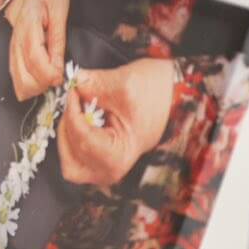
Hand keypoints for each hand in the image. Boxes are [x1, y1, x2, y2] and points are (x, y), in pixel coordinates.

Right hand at [2, 0, 69, 99]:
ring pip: (16, 74)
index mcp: (28, 23)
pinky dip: (24, 83)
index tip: (60, 78)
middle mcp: (16, 36)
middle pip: (22, 71)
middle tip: (57, 82)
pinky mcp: (14, 48)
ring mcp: (13, 43)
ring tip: (49, 85)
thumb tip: (58, 65)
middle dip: (40, 84)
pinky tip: (34, 88)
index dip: (47, 72)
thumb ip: (58, 37)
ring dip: (32, 86)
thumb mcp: (60, 7)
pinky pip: (14, 70)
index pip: (34, 56)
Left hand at [55, 58, 177, 188]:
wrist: (181, 91)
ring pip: (71, 163)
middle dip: (68, 128)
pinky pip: (77, 159)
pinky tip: (80, 118)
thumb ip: (93, 84)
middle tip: (73, 103)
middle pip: (72, 160)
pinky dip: (72, 140)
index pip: (83, 141)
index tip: (73, 92)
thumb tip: (71, 84)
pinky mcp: (105, 157)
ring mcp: (110, 164)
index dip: (72, 114)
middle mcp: (115, 166)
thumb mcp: (125, 82)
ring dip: (68, 136)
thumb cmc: (160, 89)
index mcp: (122, 153)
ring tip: (76, 111)